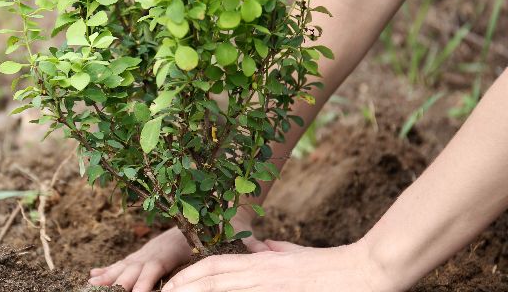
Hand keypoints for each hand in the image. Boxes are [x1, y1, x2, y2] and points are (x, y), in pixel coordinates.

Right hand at [90, 210, 267, 290]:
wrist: (222, 205)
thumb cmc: (230, 224)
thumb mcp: (239, 234)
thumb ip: (248, 244)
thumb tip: (264, 248)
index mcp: (176, 244)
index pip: (154, 267)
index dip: (144, 282)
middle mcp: (159, 246)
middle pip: (133, 267)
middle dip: (118, 282)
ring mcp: (152, 247)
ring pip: (125, 264)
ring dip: (109, 276)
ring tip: (90, 285)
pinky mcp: (150, 250)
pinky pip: (126, 261)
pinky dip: (110, 269)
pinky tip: (93, 275)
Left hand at [162, 239, 392, 291]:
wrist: (362, 272)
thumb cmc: (329, 265)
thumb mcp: (293, 254)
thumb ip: (272, 251)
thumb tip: (258, 247)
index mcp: (261, 261)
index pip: (215, 266)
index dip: (190, 274)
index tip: (171, 283)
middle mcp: (261, 273)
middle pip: (213, 278)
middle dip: (184, 287)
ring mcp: (270, 286)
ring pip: (224, 289)